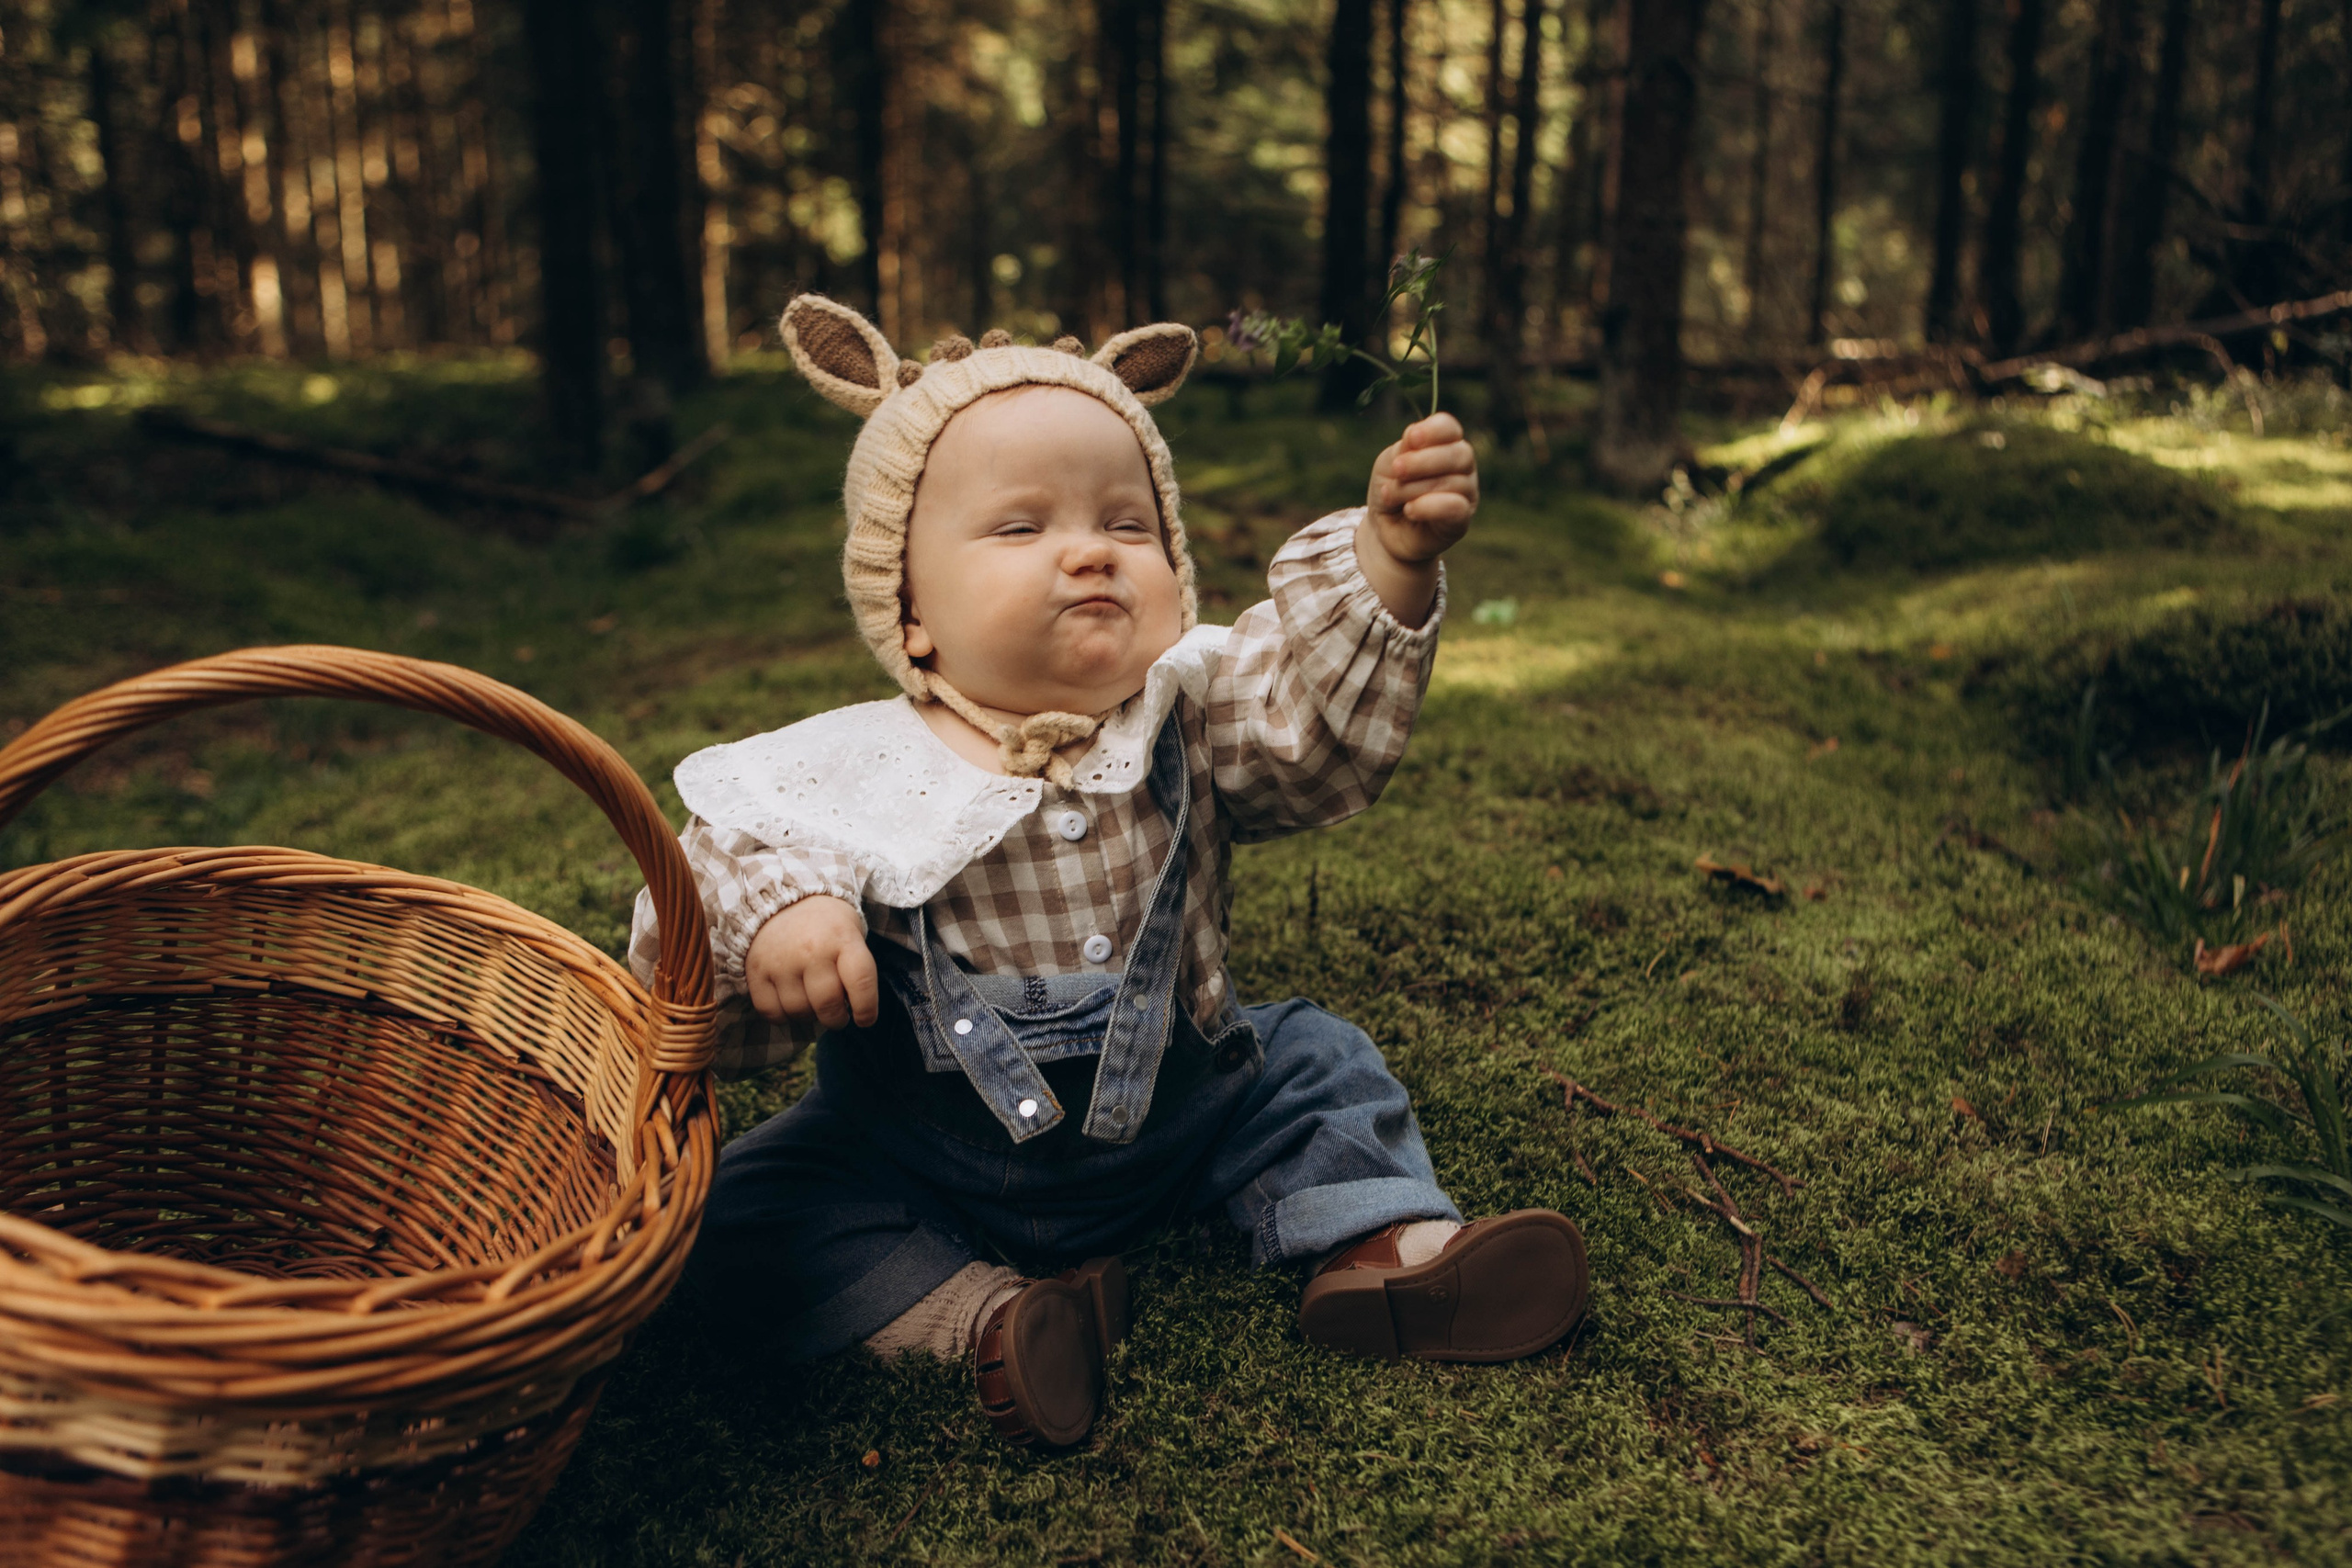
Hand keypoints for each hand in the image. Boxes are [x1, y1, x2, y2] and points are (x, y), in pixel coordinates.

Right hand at [746, 894, 878, 1029]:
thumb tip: (853, 1009)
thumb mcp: (850, 933)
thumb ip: (855, 968)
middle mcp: (811, 951)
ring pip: (798, 1011)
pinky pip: (770, 1011)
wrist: (779, 899)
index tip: (865, 1019)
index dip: (866, 1009)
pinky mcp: (756, 971)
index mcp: (842, 938)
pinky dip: (782, 1016)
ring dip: (809, 1016)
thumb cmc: (825, 924)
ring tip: (812, 1004)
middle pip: (828, 1004)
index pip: (861, 982)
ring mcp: (781, 962)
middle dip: (836, 1019)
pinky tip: (789, 1003)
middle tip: (837, 1016)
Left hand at [1357, 413, 1476, 624]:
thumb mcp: (1389, 463)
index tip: (1410, 438)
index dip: (1433, 430)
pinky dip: (1429, 506)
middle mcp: (1462, 468)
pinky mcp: (1461, 521)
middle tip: (1397, 469)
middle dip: (1423, 460)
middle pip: (1459, 454)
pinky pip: (1456, 508)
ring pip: (1453, 482)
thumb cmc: (1391, 490)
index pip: (1449, 429)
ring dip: (1414, 488)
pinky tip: (1409, 509)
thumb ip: (1404, 449)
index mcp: (1445, 445)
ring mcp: (1466, 494)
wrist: (1384, 530)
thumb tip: (1415, 438)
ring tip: (1391, 495)